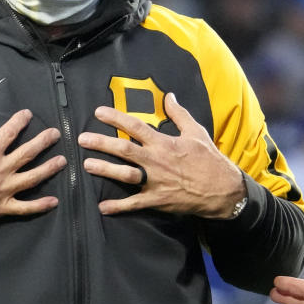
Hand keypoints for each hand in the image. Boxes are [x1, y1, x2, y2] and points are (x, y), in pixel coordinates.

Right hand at [0, 108, 66, 230]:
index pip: (8, 133)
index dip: (19, 121)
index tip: (28, 114)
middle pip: (27, 153)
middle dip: (43, 141)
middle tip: (56, 134)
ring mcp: (3, 190)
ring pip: (32, 178)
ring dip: (49, 169)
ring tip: (62, 161)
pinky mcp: (2, 208)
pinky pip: (25, 207)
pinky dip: (40, 205)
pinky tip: (54, 201)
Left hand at [78, 92, 244, 218]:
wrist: (222, 189)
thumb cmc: (209, 159)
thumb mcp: (196, 132)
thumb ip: (179, 114)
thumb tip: (168, 96)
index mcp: (164, 143)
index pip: (135, 126)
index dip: (116, 118)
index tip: (99, 112)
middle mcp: (156, 161)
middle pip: (124, 150)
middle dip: (101, 143)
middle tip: (81, 139)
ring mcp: (155, 182)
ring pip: (125, 175)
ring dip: (105, 170)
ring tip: (87, 165)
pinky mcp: (157, 200)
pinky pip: (134, 204)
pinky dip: (118, 206)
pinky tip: (102, 207)